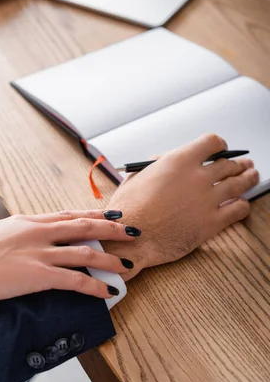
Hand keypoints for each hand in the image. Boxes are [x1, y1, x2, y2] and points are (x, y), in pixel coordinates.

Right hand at [0, 209, 136, 306]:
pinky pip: (75, 279)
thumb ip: (19, 232)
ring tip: (127, 264)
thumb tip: (27, 234)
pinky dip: (95, 285)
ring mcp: (41, 252)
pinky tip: (108, 291)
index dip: (93, 213)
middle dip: (111, 228)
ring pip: (86, 252)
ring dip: (110, 258)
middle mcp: (39, 232)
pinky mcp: (38, 275)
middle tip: (130, 229)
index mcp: (29, 221)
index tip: (110, 212)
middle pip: (84, 226)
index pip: (68, 214)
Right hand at [103, 134, 258, 279]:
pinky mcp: (211, 223)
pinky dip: (243, 205)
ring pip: (239, 184)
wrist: (130, 238)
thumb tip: (167, 160)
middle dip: (237, 163)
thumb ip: (157, 164)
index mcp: (178, 161)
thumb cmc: (129, 209)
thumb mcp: (137, 176)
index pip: (212, 143)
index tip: (221, 149)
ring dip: (248, 178)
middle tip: (243, 165)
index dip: (219, 145)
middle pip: (228, 164)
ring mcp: (207, 200)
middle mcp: (197, 177)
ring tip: (252, 176)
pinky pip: (238, 210)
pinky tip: (242, 204)